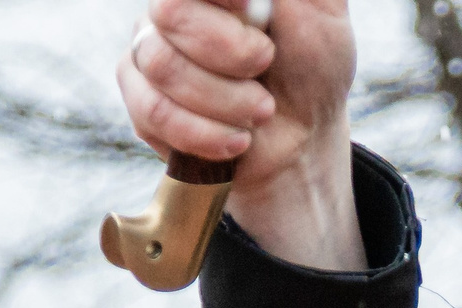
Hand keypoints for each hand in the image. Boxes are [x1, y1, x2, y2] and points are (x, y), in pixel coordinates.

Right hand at [118, 0, 361, 269]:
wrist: (302, 140)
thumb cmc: (312, 70)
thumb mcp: (321, 15)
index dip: (222, 0)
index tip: (253, 9)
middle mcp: (172, 9)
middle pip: (171, 13)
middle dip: (233, 52)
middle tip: (267, 66)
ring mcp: (149, 52)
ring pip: (162, 65)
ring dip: (227, 100)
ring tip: (261, 110)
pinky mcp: (140, 101)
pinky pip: (154, 111)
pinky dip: (206, 133)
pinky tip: (238, 140)